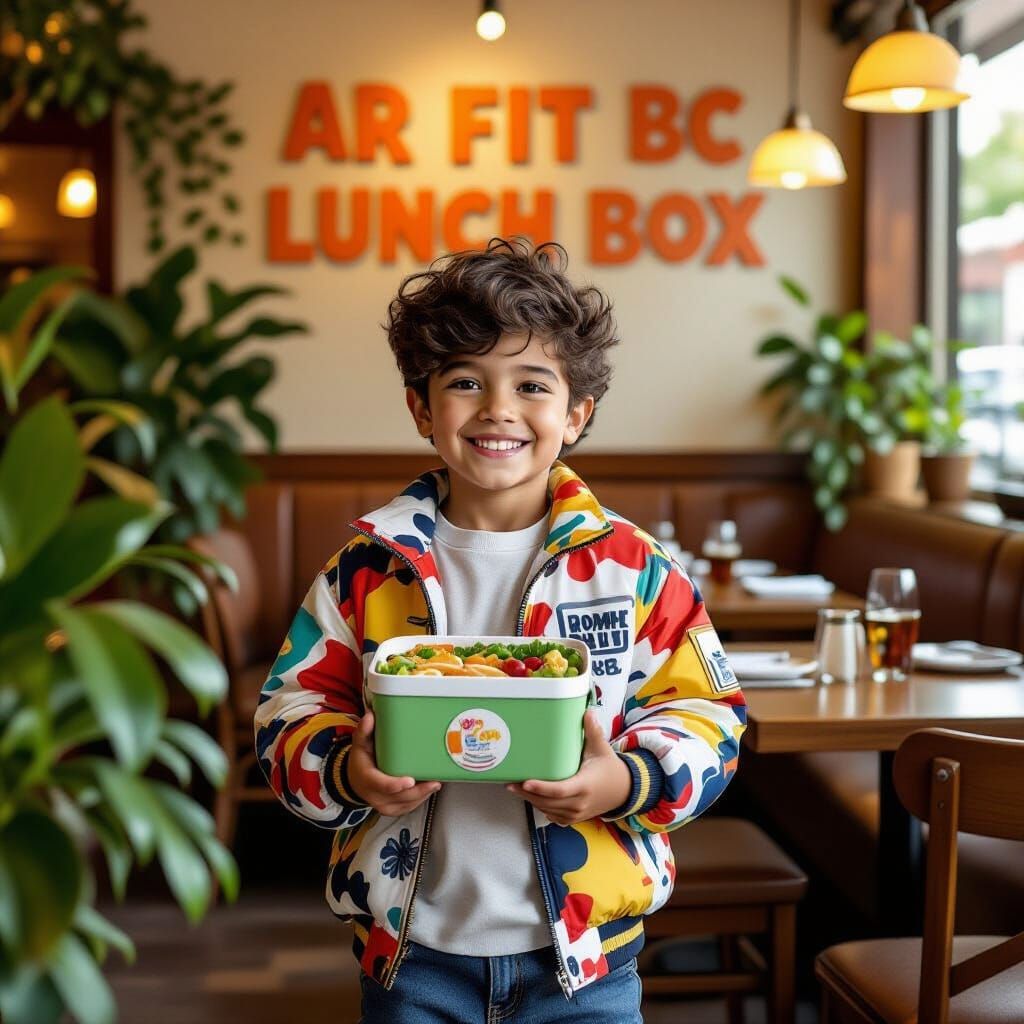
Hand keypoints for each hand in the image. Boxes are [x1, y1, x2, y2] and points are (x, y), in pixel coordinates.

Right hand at [346, 711, 440, 815]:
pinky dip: (421, 798)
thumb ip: (364, 731)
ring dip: (423, 794)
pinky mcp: (393, 810)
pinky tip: (430, 788)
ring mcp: (385, 805)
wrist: (356, 781)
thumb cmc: (361, 761)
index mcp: (368, 779)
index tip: (410, 780)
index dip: (396, 785)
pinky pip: (410, 806)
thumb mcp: (360, 745)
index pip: (382, 785)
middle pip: (400, 797)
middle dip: (419, 790)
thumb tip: (370, 716)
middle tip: (435, 781)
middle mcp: (375, 796)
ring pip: (408, 803)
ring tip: (436, 782)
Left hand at [506, 710, 631, 824]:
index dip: (541, 787)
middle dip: (527, 793)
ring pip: (547, 810)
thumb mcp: (602, 749)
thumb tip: (587, 711)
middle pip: (548, 801)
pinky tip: (531, 797)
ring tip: (515, 787)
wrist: (623, 791)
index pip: (560, 790)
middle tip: (510, 782)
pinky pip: (552, 815)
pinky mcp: (573, 819)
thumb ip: (593, 731)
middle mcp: (579, 803)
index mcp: (585, 785)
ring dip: (531, 800)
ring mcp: (575, 814)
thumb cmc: (610, 769)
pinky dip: (540, 807)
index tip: (525, 781)